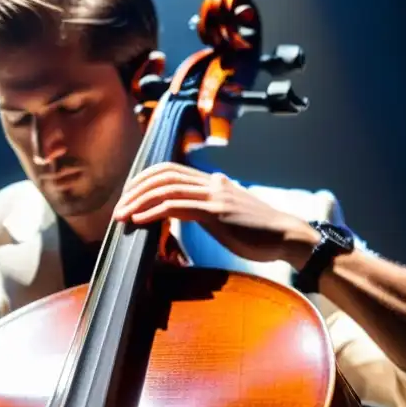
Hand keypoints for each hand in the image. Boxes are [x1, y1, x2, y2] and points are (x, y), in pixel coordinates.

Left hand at [112, 162, 319, 267]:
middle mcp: (211, 183)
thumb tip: (189, 210)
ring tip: (122, 214)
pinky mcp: (216, 212)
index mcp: (212, 182)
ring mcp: (213, 196)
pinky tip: (140, 220)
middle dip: (136, 189)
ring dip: (139, 201)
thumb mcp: (230, 212)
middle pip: (163, 175)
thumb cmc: (259, 231)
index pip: (170, 170)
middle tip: (119, 206)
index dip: (145, 179)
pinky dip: (153, 212)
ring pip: (166, 189)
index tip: (128, 194)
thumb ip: (209, 205)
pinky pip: (177, 207)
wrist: (286, 236)